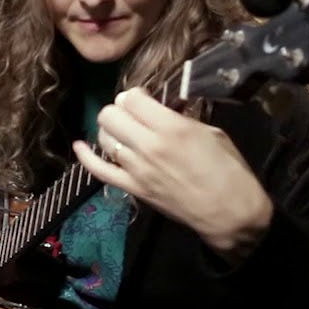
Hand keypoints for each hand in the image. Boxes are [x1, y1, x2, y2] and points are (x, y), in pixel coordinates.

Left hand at [72, 87, 272, 258]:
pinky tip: (79, 145)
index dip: (134, 96)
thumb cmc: (229, 170)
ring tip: (122, 131)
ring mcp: (136, 168)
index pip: (131, 99)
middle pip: (110, 115)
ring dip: (110, 130)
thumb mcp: (211, 133)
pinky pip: (98, 170)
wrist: (230, 212)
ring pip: (103, 138)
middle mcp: (148, 145)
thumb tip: (160, 111)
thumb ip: (181, 118)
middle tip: (132, 116)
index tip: (143, 100)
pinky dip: (85, 156)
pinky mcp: (131, 188)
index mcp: (171, 127)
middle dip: (119, 110)